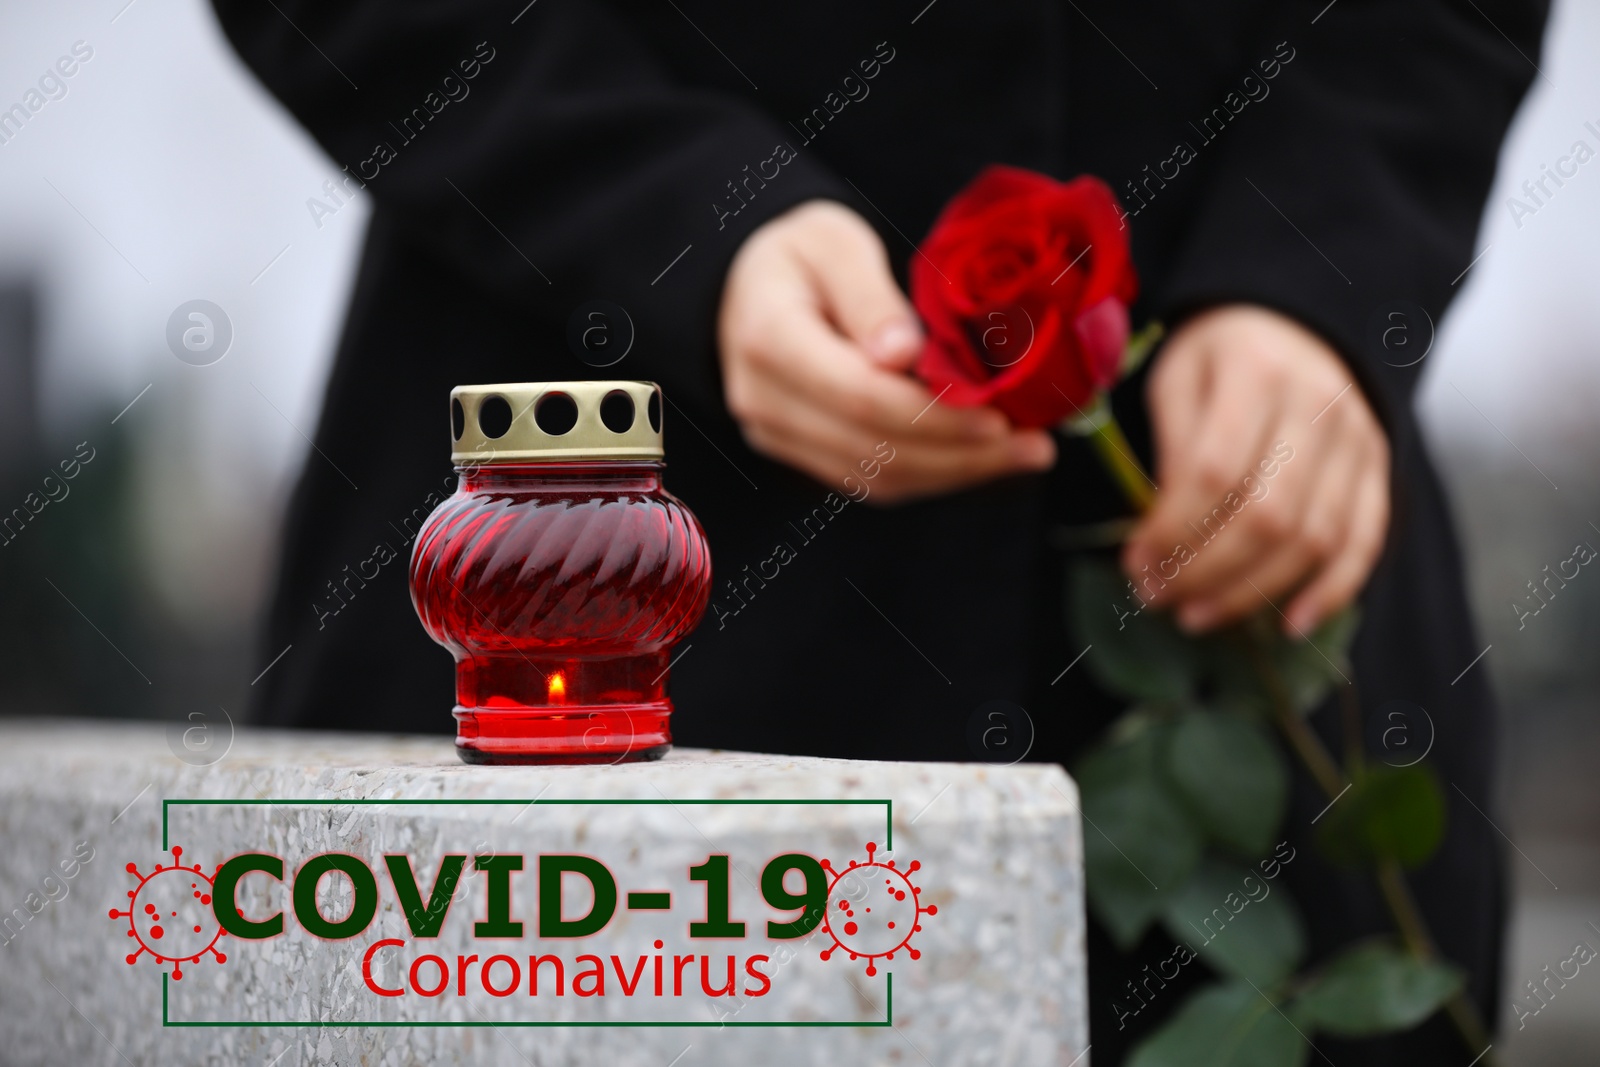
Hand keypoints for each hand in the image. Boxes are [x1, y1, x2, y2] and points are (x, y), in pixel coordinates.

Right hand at [718, 200, 1054, 502]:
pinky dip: (931, 475)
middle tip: (1033, 446)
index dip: (934, 416)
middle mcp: (764, 400)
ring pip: (875, 477)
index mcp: (769, 340)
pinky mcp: (801, 454)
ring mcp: (777, 435)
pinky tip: (980, 459)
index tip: (998, 417)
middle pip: (873, 448)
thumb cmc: (800, 255)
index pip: (859, 396)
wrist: (748, 286)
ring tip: (1022, 455)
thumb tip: (905, 355)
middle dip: (961, 455)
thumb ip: (869, 297)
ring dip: (954, 473)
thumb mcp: (834, 244)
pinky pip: (869, 480)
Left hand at [1123, 304, 1389, 634]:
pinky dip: (1332, 590)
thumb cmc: (1221, 356)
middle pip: (1266, 514)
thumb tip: (1159, 535)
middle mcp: (1319, 405)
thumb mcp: (1178, 377)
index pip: (1213, 471)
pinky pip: (1365, 540)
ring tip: (1198, 616)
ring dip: (1252, 591)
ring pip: (1313, 538)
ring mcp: (1357, 439)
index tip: (1134, 563)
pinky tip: (1289, 623)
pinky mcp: (1379, 466)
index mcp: (1256, 372)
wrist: (1296, 320)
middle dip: (1205, 571)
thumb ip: (1171, 447)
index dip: (1171, 529)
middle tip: (1159, 598)